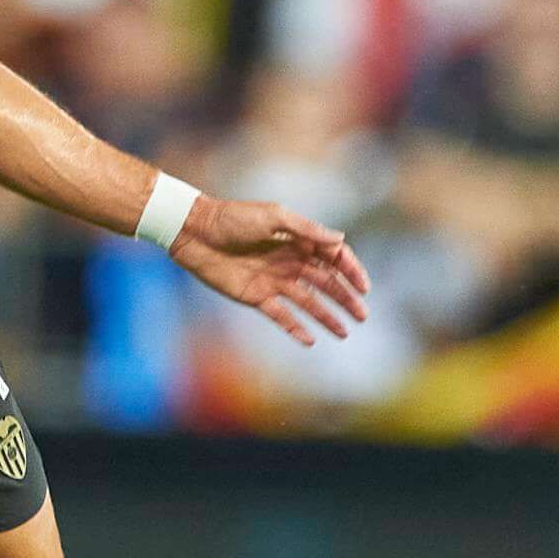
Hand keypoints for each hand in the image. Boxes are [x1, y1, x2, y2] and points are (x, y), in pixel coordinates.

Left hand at [173, 194, 375, 346]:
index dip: (350, 271)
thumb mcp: (273, 217)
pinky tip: (311, 340)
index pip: (333, 257)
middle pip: (326, 283)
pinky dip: (295, 328)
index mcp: (297, 240)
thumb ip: (306, 230)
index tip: (363, 287)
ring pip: (308, 302)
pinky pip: (280, 315)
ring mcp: (274, 280)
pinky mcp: (256, 296)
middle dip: (345, 298)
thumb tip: (340, 239)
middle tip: (362, 315)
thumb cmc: (232, 218)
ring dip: (327, 316)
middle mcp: (290, 261)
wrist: (195, 231)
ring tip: (344, 333)